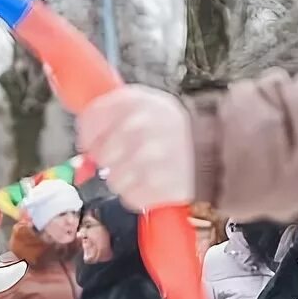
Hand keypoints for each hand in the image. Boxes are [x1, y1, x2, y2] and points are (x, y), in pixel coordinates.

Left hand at [77, 86, 194, 211]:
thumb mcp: (148, 106)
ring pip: (113, 179)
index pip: (90, 119)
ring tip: (148, 170)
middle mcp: (136, 126)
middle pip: (99, 154)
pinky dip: (140, 195)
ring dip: (126, 180)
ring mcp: (145, 158)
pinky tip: (155, 182)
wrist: (215, 149)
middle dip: (111, 160)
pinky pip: (130, 197)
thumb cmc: (176, 129)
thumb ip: (113, 113)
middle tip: (132, 157)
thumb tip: (83, 135)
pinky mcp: (154, 185)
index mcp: (132, 101)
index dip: (88, 135)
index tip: (93, 142)